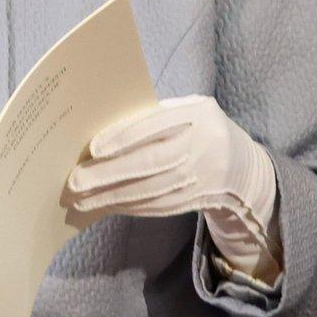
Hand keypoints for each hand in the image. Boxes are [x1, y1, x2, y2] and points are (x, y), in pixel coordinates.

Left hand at [64, 94, 282, 283]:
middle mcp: (203, 146)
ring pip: (151, 190)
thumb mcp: (186, 110)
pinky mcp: (195, 200)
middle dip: (110, 173)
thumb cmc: (198, 127)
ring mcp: (201, 177)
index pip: (156, 125)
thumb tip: (103, 129)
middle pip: (151, 162)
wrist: (241, 164)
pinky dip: (129, 207)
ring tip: (82, 199)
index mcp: (198, 114)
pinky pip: (158, 206)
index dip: (125, 137)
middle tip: (76, 180)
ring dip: (113, 196)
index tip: (94, 149)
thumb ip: (154, 115)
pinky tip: (107, 205)